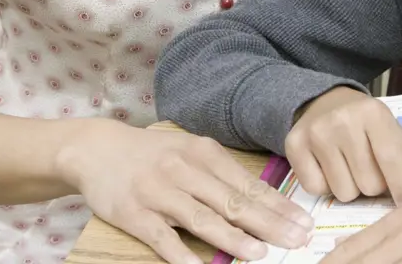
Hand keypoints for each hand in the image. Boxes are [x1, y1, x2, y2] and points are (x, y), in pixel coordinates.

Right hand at [56, 119, 313, 263]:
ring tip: (262, 254)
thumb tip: (261, 197)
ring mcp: (160, 192)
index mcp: (204, 152)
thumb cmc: (153, 153)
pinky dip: (183, 255)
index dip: (278, 205)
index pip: (249, 183)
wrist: (98, 148)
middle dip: (269, 223)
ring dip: (234, 238)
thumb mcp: (190, 150)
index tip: (303, 221)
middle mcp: (186, 170)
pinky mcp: (135, 214)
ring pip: (203, 218)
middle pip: (233, 201)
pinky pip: (163, 238)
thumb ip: (220, 172)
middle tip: (298, 240)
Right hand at [285, 86, 401, 204]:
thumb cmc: (363, 121)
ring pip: (343, 192)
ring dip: (350, 187)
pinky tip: (328, 167)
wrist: (324, 101)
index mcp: (372, 112)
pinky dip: (325, 186)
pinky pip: (316, 190)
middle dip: (374, 186)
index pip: (390, 159)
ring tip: (349, 167)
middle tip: (370, 172)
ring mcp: (316, 133)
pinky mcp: (294, 145)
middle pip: (368, 184)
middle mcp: (342, 120)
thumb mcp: (389, 128)